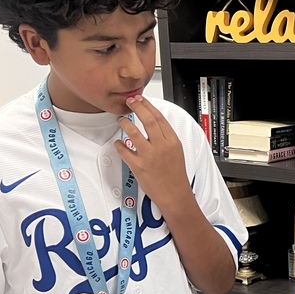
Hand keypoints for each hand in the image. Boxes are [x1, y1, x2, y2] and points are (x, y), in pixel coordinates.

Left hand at [115, 97, 191, 213]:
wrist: (175, 193)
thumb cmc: (175, 174)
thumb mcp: (177, 151)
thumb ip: (166, 137)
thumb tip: (154, 123)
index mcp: (172, 141)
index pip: (159, 117)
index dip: (147, 106)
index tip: (140, 100)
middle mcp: (161, 146)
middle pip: (147, 120)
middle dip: (136, 107)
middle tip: (129, 102)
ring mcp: (149, 156)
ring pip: (133, 133)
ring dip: (125, 123)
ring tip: (121, 120)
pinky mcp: (138, 166)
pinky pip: (124, 151)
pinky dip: (119, 145)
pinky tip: (118, 143)